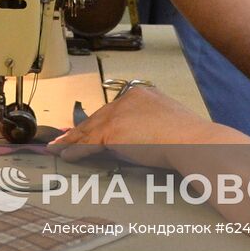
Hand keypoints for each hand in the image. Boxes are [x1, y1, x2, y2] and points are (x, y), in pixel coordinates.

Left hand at [47, 86, 217, 166]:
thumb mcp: (166, 125)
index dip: (98, 121)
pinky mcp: (112, 132)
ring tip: (57, 148)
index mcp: (142, 94)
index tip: (88, 128)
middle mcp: (127, 99)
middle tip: (65, 138)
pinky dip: (74, 151)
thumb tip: (137, 140)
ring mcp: (118, 114)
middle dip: (80, 130)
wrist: (192, 141)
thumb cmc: (189, 138)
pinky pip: (87, 143)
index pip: (114, 110)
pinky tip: (64, 155)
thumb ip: (149, 127)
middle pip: (98, 117)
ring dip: (70, 141)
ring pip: (89, 129)